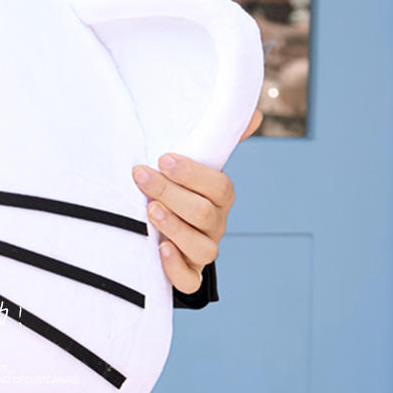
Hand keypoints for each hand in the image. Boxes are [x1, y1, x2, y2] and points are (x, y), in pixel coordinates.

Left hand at [132, 108, 261, 292]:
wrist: (168, 230)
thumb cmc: (179, 189)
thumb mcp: (194, 165)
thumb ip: (218, 140)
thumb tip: (252, 112)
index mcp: (220, 198)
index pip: (219, 186)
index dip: (193, 173)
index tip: (163, 157)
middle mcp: (216, 225)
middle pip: (204, 214)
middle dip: (171, 193)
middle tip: (141, 176)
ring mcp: (204, 251)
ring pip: (203, 249)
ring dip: (175, 227)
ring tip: (149, 210)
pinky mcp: (189, 274)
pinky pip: (190, 280)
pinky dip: (176, 268)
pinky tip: (160, 249)